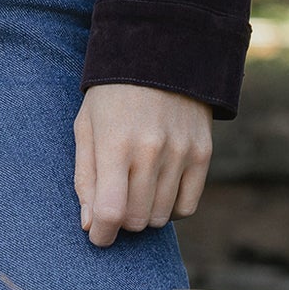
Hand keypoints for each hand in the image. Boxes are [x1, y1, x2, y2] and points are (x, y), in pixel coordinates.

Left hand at [74, 85, 213, 247]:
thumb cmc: (111, 95)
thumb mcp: (86, 127)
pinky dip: (170, 209)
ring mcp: (180, 152)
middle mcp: (150, 150)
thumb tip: (90, 224)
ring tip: (135, 191)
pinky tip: (158, 191)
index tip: (97, 236)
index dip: (101, 234)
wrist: (160, 54)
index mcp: (115, 143)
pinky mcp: (202, 153)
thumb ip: (86, 178)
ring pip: (160, 216)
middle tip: (115, 203)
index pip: (110, 211)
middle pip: (136, 219)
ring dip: (144, 214)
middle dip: (120, 222)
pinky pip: (187, 206)